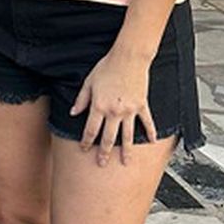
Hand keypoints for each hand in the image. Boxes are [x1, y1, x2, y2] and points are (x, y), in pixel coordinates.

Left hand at [71, 46, 154, 165]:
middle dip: (104, 152)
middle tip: (102, 164)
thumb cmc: (107, 68)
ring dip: (126, 150)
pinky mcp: (141, 106)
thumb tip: (73, 113)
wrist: (128, 59)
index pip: (90, 129)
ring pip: (127, 135)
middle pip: (108, 137)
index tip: (83, 149)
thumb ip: (81, 100)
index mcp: (98, 106)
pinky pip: (146, 122)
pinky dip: (149, 132)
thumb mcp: (88, 83)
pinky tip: (150, 141)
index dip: (86, 141)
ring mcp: (129, 110)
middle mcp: (114, 111)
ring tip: (125, 162)